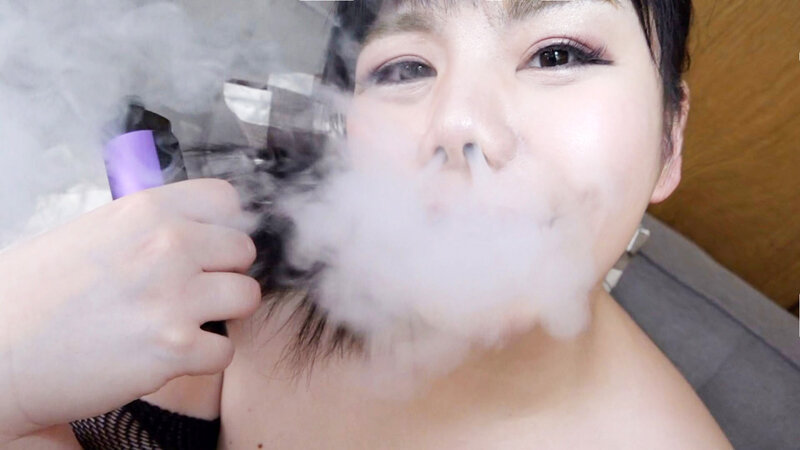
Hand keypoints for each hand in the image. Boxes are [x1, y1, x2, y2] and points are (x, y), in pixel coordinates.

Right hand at [0, 179, 260, 440]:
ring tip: (187, 319)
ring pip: (247, 296)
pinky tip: (173, 353)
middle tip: (195, 287)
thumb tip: (191, 226)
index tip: (212, 244)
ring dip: (223, 312)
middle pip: (244, 250)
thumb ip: (148, 226)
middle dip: (224, 270)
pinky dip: (205, 357)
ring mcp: (174, 297)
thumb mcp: (91, 232)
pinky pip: (226, 349)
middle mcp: (168, 246)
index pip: (227, 199)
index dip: (223, 225)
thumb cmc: (33, 295)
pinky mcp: (175, 348)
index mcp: (146, 210)